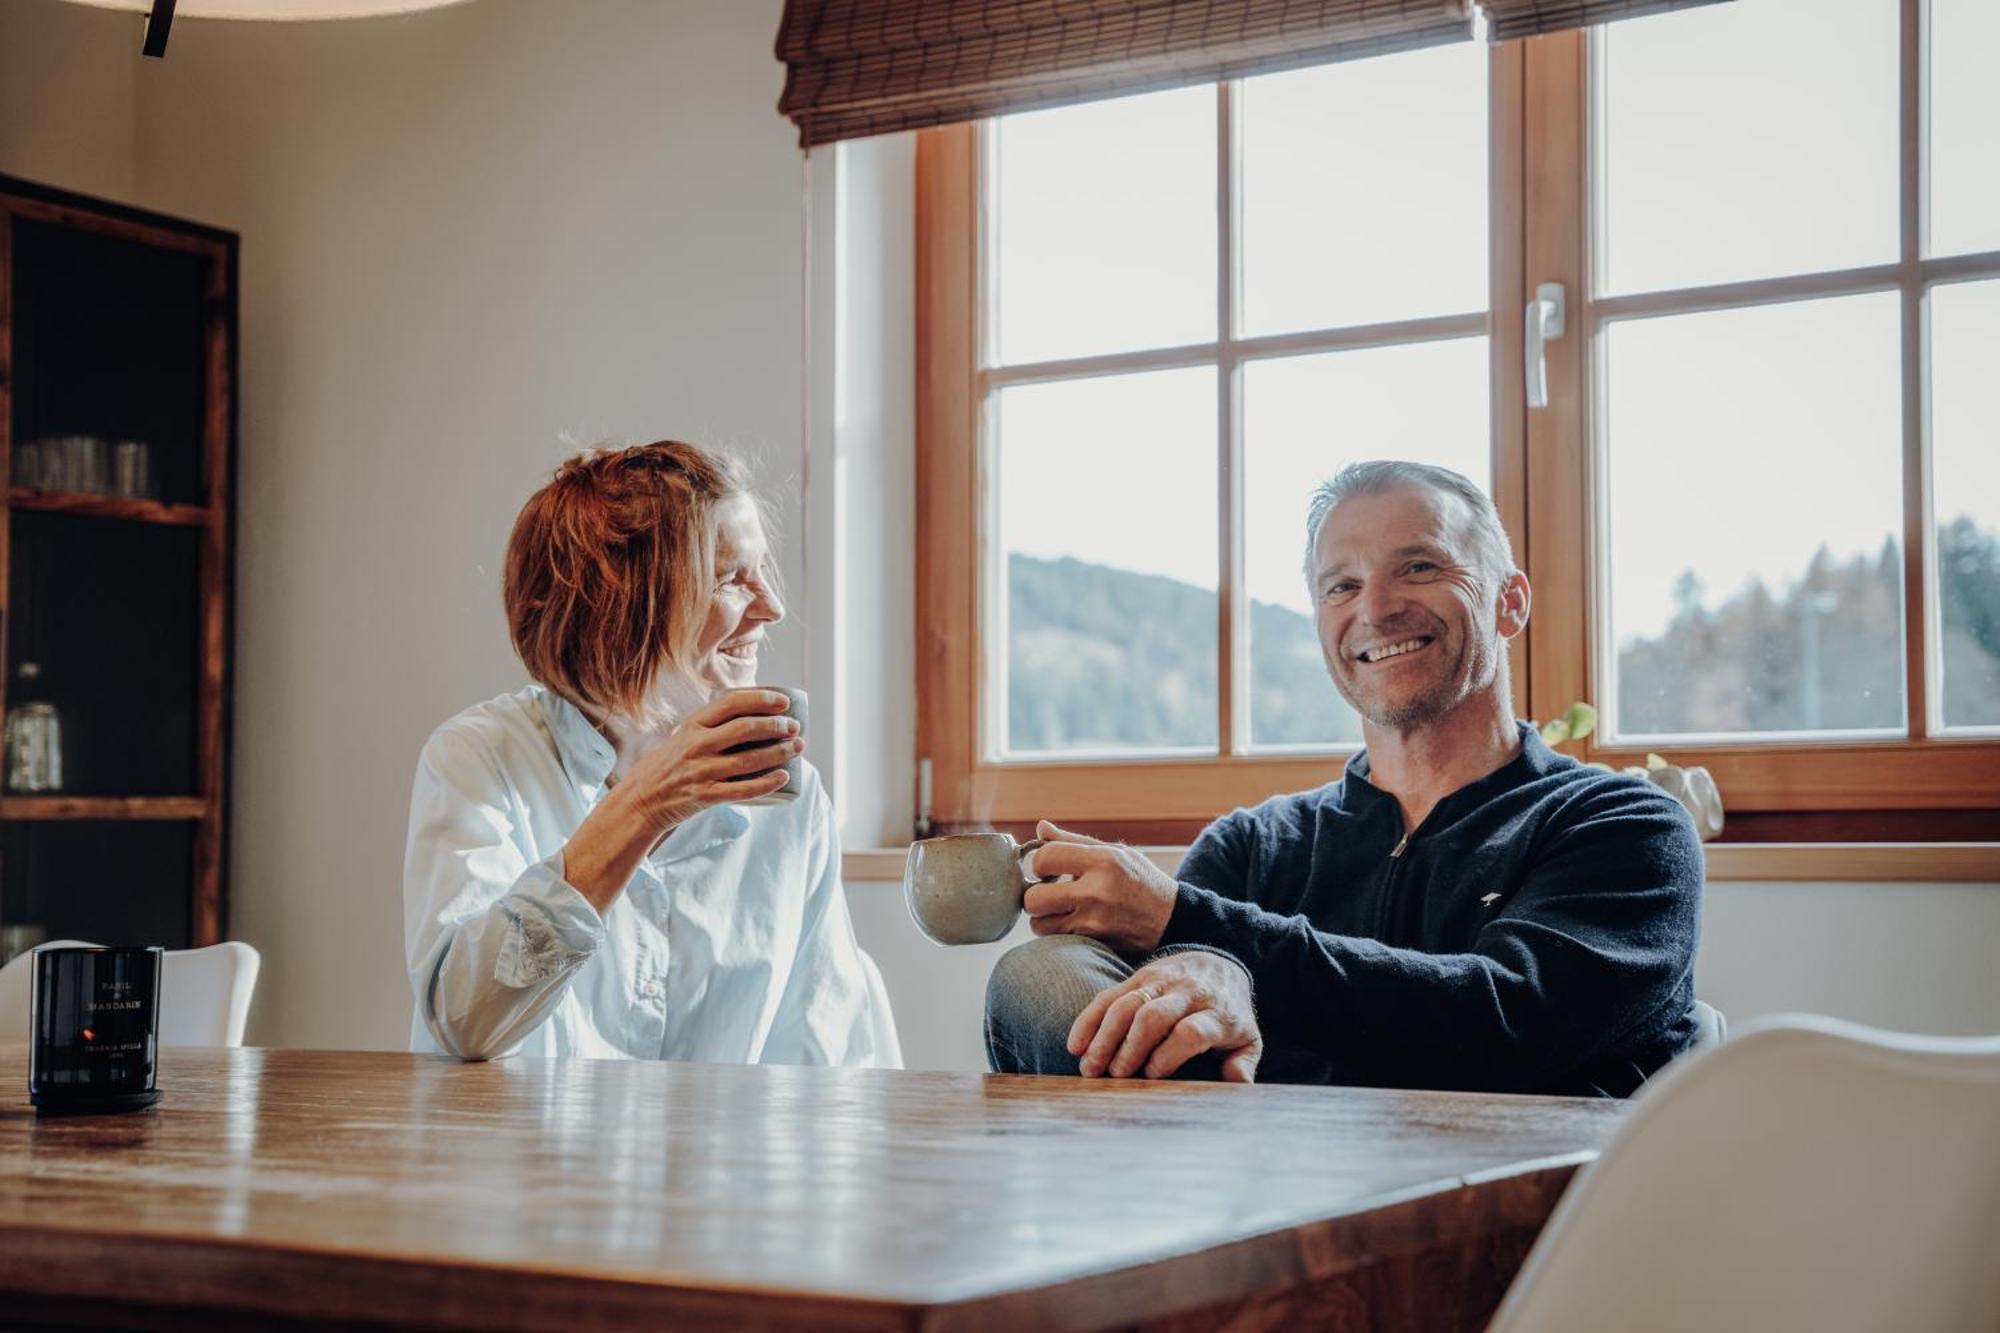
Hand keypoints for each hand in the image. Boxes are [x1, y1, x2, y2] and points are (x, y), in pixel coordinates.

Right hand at [620, 690, 800, 830]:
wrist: (641, 800)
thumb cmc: (667, 766)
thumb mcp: (681, 737)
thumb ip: (709, 726)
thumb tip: (751, 716)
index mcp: (692, 726)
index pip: (732, 703)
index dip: (762, 699)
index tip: (783, 701)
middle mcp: (697, 745)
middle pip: (746, 729)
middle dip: (777, 726)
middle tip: (795, 727)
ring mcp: (702, 771)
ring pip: (750, 759)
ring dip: (780, 752)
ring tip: (797, 748)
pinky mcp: (707, 796)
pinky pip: (744, 790)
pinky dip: (767, 783)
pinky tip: (784, 776)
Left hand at [1020, 819, 1177, 954]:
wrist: (1172, 920)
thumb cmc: (1140, 881)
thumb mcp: (1115, 853)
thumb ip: (1074, 842)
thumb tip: (1040, 828)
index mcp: (1102, 862)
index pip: (1044, 857)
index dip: (1040, 863)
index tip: (1050, 868)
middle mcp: (1097, 892)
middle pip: (1034, 898)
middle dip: (1036, 895)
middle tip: (1050, 893)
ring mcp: (1095, 923)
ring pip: (1039, 925)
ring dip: (1045, 918)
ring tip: (1062, 911)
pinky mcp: (1096, 946)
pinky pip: (1057, 942)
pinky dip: (1059, 935)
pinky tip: (1074, 924)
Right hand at [1068, 951, 1261, 1082]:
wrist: (1218, 964)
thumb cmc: (1230, 1013)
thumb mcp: (1248, 1039)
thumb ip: (1243, 1065)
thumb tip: (1237, 1086)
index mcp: (1216, 1014)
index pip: (1189, 1032)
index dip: (1168, 1056)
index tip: (1153, 1076)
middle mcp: (1187, 994)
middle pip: (1152, 1017)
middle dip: (1130, 1048)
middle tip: (1115, 1076)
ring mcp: (1160, 982)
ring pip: (1126, 1004)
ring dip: (1104, 1037)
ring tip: (1089, 1068)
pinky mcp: (1138, 977)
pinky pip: (1109, 995)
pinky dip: (1089, 1020)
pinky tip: (1076, 1045)